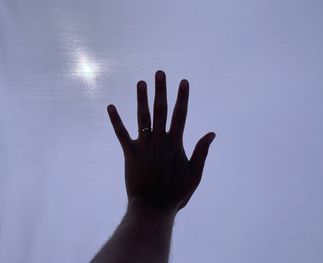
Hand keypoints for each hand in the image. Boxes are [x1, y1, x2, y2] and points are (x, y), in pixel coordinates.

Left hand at [107, 70, 215, 212]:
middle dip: (161, 90)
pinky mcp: (129, 153)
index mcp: (175, 143)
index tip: (183, 82)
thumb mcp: (195, 174)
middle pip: (161, 110)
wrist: (152, 207)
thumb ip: (201, 152)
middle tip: (159, 73)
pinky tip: (110, 106)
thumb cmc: (175, 193)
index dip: (182, 97)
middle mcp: (159, 140)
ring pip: (142, 117)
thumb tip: (211, 133)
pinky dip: (116, 120)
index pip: (181, 115)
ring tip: (141, 82)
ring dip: (141, 99)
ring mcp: (143, 145)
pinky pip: (121, 133)